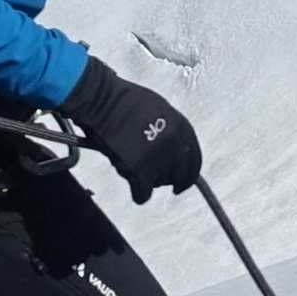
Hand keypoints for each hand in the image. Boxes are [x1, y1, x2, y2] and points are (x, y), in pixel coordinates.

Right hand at [67, 64, 202, 201]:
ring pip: (160, 184)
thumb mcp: (160, 110)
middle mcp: (175, 145)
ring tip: (133, 166)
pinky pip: (143, 194)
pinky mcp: (141, 171)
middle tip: (157, 182)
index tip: (183, 183)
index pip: (194, 160)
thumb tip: (175, 149)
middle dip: (169, 181)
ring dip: (149, 181)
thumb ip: (170, 131)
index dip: (189, 174)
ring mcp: (159, 159)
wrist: (101, 101)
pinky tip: (134, 189)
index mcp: (182, 128)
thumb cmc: (123, 101)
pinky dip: (138, 194)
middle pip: (180, 176)